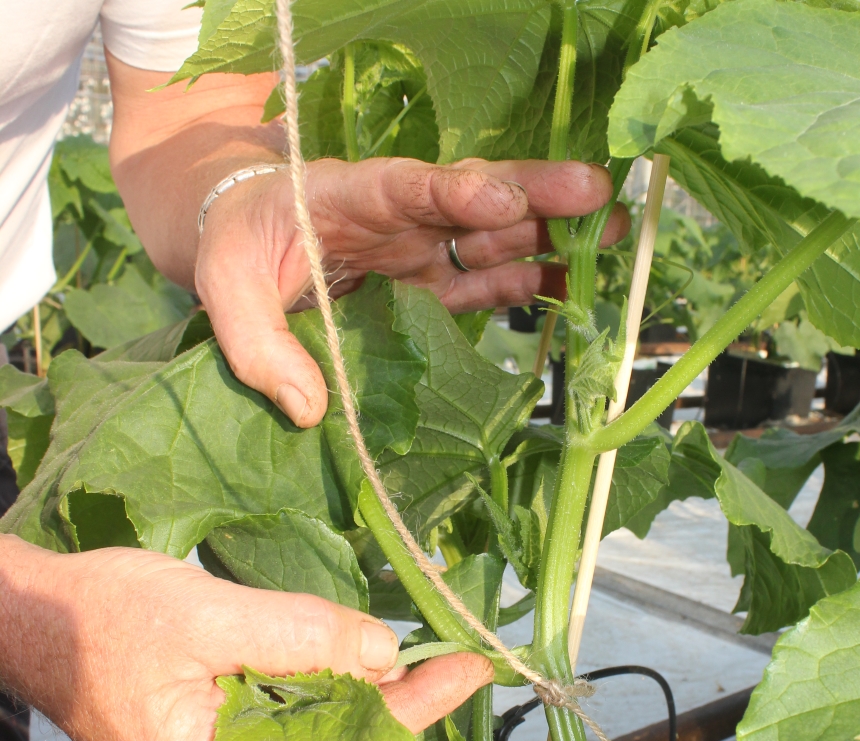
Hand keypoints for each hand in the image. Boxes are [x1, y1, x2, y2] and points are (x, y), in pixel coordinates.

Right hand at [0, 536, 491, 740]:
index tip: (473, 666)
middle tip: (444, 659)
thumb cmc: (103, 616)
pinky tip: (354, 662)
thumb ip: (298, 634)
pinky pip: (306, 739)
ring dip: (376, 709)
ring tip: (410, 658)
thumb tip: (385, 650)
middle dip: (404, 716)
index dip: (419, 707)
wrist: (34, 622)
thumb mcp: (204, 613)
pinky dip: (341, 702)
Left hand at [195, 156, 629, 426]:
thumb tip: (308, 410)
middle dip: (532, 196)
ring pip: (494, 237)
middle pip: (472, 199)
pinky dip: (529, 284)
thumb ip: (258, 344)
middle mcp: (397, 217)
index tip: (501, 199)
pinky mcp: (430, 285)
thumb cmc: (235, 250)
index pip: (407, 186)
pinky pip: (486, 283)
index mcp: (345, 195)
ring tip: (612, 234)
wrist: (243, 240)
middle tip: (595, 190)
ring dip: (550, 238)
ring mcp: (421, 250)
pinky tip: (571, 289)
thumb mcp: (224, 288)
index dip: (455, 191)